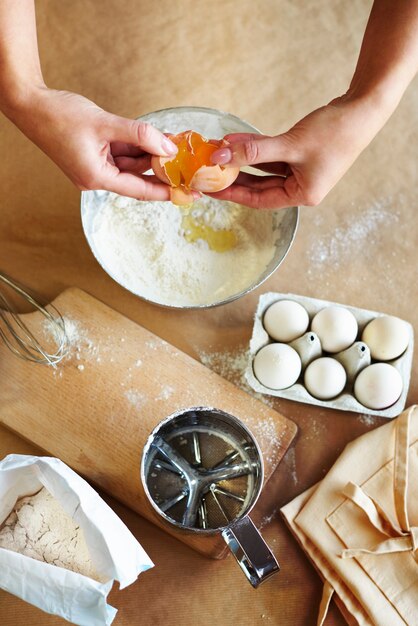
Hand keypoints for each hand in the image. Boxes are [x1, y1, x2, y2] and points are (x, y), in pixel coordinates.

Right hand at [11, 87, 176, 199]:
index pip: (139, 190)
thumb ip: (140, 135)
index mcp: (96, 178)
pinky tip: (153, 140)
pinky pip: (120, 154)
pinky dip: (136, 147)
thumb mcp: (105, 123)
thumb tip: (168, 147)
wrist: (30, 104)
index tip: (187, 194)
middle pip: (136, 177)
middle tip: (187, 165)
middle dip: (160, 169)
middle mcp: (95, 178)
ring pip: (129, 164)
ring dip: (149, 155)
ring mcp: (93, 167)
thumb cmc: (59, 115)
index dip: (165, 192)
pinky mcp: (92, 156)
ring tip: (174, 146)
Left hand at [210, 96, 381, 208]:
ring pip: (264, 169)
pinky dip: (256, 149)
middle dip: (235, 177)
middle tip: (209, 173)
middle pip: (259, 187)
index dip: (234, 195)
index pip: (260, 200)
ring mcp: (302, 172)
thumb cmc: (334, 132)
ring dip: (243, 159)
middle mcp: (302, 188)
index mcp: (303, 195)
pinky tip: (237, 141)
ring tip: (219, 152)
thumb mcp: (290, 144)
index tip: (211, 189)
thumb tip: (221, 154)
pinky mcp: (302, 156)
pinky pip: (272, 156)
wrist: (363, 108)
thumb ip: (254, 151)